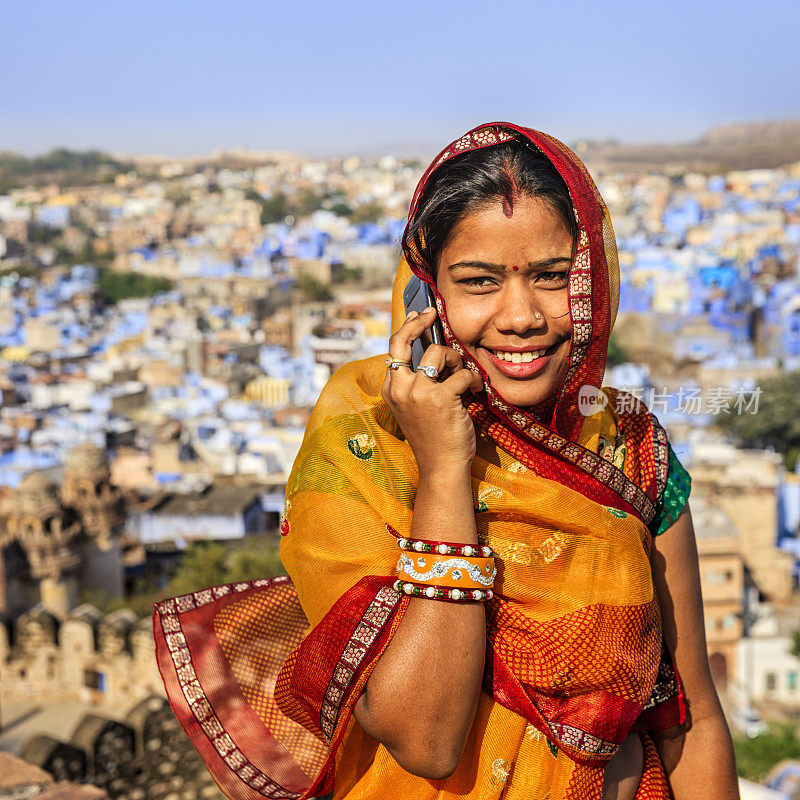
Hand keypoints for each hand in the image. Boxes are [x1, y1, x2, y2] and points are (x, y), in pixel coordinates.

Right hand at [381, 308, 483, 474]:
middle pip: (404, 341)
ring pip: (438, 353)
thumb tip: (432, 350)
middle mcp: (399, 388)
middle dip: (419, 322)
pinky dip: (472, 379)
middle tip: (433, 313)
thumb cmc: (433, 437)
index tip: (419, 315)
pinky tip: (474, 391)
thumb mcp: (415, 407)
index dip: (408, 328)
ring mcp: (418, 393)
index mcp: (390, 390)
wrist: (441, 467)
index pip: (393, 349)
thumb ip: (417, 382)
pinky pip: (462, 373)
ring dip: (456, 360)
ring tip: (462, 376)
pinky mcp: (441, 398)